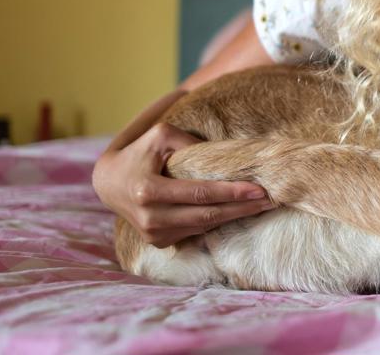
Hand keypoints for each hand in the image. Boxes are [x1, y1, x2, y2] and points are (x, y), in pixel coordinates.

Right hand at [92, 122, 274, 246]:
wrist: (108, 182)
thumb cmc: (140, 152)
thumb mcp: (161, 136)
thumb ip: (190, 142)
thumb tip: (224, 156)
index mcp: (148, 191)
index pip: (199, 194)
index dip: (231, 192)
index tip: (258, 189)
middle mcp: (150, 218)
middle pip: (207, 215)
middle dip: (241, 209)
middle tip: (270, 200)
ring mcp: (153, 235)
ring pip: (203, 226)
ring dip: (234, 217)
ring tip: (261, 207)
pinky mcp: (158, 242)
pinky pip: (194, 233)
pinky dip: (217, 223)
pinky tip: (238, 214)